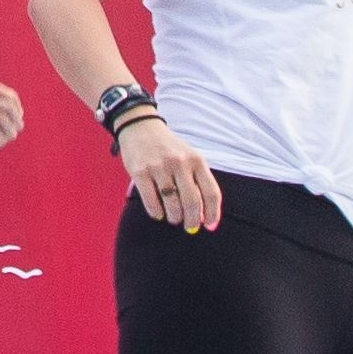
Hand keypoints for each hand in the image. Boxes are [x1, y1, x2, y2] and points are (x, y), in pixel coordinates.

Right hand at [122, 117, 223, 231]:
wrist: (141, 127)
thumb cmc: (169, 149)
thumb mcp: (189, 158)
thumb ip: (199, 183)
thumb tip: (204, 219)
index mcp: (196, 160)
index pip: (211, 193)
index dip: (213, 214)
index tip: (209, 226)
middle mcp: (179, 162)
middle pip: (192, 202)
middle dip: (192, 220)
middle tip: (189, 227)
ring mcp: (159, 167)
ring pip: (172, 204)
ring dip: (174, 217)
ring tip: (173, 218)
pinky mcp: (140, 171)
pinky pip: (151, 201)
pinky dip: (156, 212)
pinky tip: (158, 212)